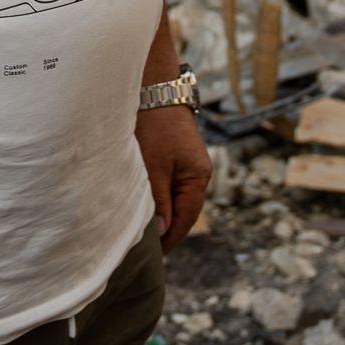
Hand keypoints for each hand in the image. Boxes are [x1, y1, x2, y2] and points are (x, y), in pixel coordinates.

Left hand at [136, 105, 210, 253]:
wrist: (155, 89)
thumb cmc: (155, 127)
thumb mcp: (154, 169)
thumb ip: (159, 202)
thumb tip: (162, 232)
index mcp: (199, 177)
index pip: (187, 218)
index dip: (171, 239)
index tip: (155, 255)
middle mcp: (200, 172)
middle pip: (185, 210)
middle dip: (168, 229)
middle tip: (147, 248)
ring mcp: (190, 163)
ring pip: (177, 197)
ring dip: (164, 212)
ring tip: (145, 230)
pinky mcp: (179, 155)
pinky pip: (173, 184)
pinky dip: (162, 197)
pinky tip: (148, 203)